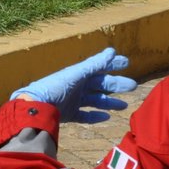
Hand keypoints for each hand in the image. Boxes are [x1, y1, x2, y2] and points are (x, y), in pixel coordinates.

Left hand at [13, 47, 136, 122]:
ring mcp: (73, 100)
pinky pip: (85, 115)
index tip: (127, 62)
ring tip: (124, 106)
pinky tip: (106, 117)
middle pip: (101, 84)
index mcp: (79, 73)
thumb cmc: (55, 87)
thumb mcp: (76, 74)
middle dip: (116, 85)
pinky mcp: (69, 114)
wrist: (36, 107)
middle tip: (133, 86)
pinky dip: (95, 116)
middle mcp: (78, 85)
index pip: (100, 66)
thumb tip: (112, 51)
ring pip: (96, 100)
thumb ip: (94, 64)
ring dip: (109, 102)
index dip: (113, 64)